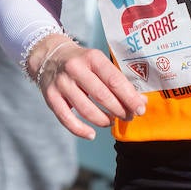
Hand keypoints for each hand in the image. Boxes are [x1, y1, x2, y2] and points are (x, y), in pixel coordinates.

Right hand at [27, 35, 146, 140]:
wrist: (49, 55)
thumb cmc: (82, 62)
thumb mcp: (99, 62)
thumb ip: (117, 80)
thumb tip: (140, 101)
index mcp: (92, 57)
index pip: (114, 80)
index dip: (130, 97)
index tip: (140, 109)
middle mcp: (75, 68)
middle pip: (102, 96)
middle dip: (119, 110)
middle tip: (128, 117)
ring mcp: (61, 83)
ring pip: (86, 110)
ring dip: (103, 120)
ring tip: (111, 121)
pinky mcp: (50, 97)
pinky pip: (67, 119)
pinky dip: (81, 130)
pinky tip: (92, 134)